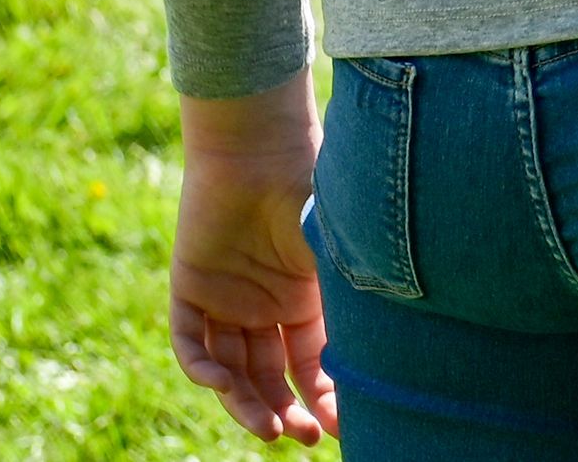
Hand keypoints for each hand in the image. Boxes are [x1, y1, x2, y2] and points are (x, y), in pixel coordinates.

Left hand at [168, 82, 335, 445]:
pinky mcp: (191, 288)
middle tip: (297, 437)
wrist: (260, 145)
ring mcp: (227, 299)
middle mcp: (266, 304)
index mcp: (307, 295)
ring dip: (247, 402)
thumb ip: (352, 297)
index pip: (315, 362)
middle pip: (272, 375)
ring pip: (232, 369)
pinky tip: (222, 384)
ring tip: (266, 428)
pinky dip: (202, 368)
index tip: (338, 425)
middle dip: (286, 410)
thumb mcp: (341, 251)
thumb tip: (386, 356)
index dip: (326, 396)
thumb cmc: (312, 188)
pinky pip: (190, 342)